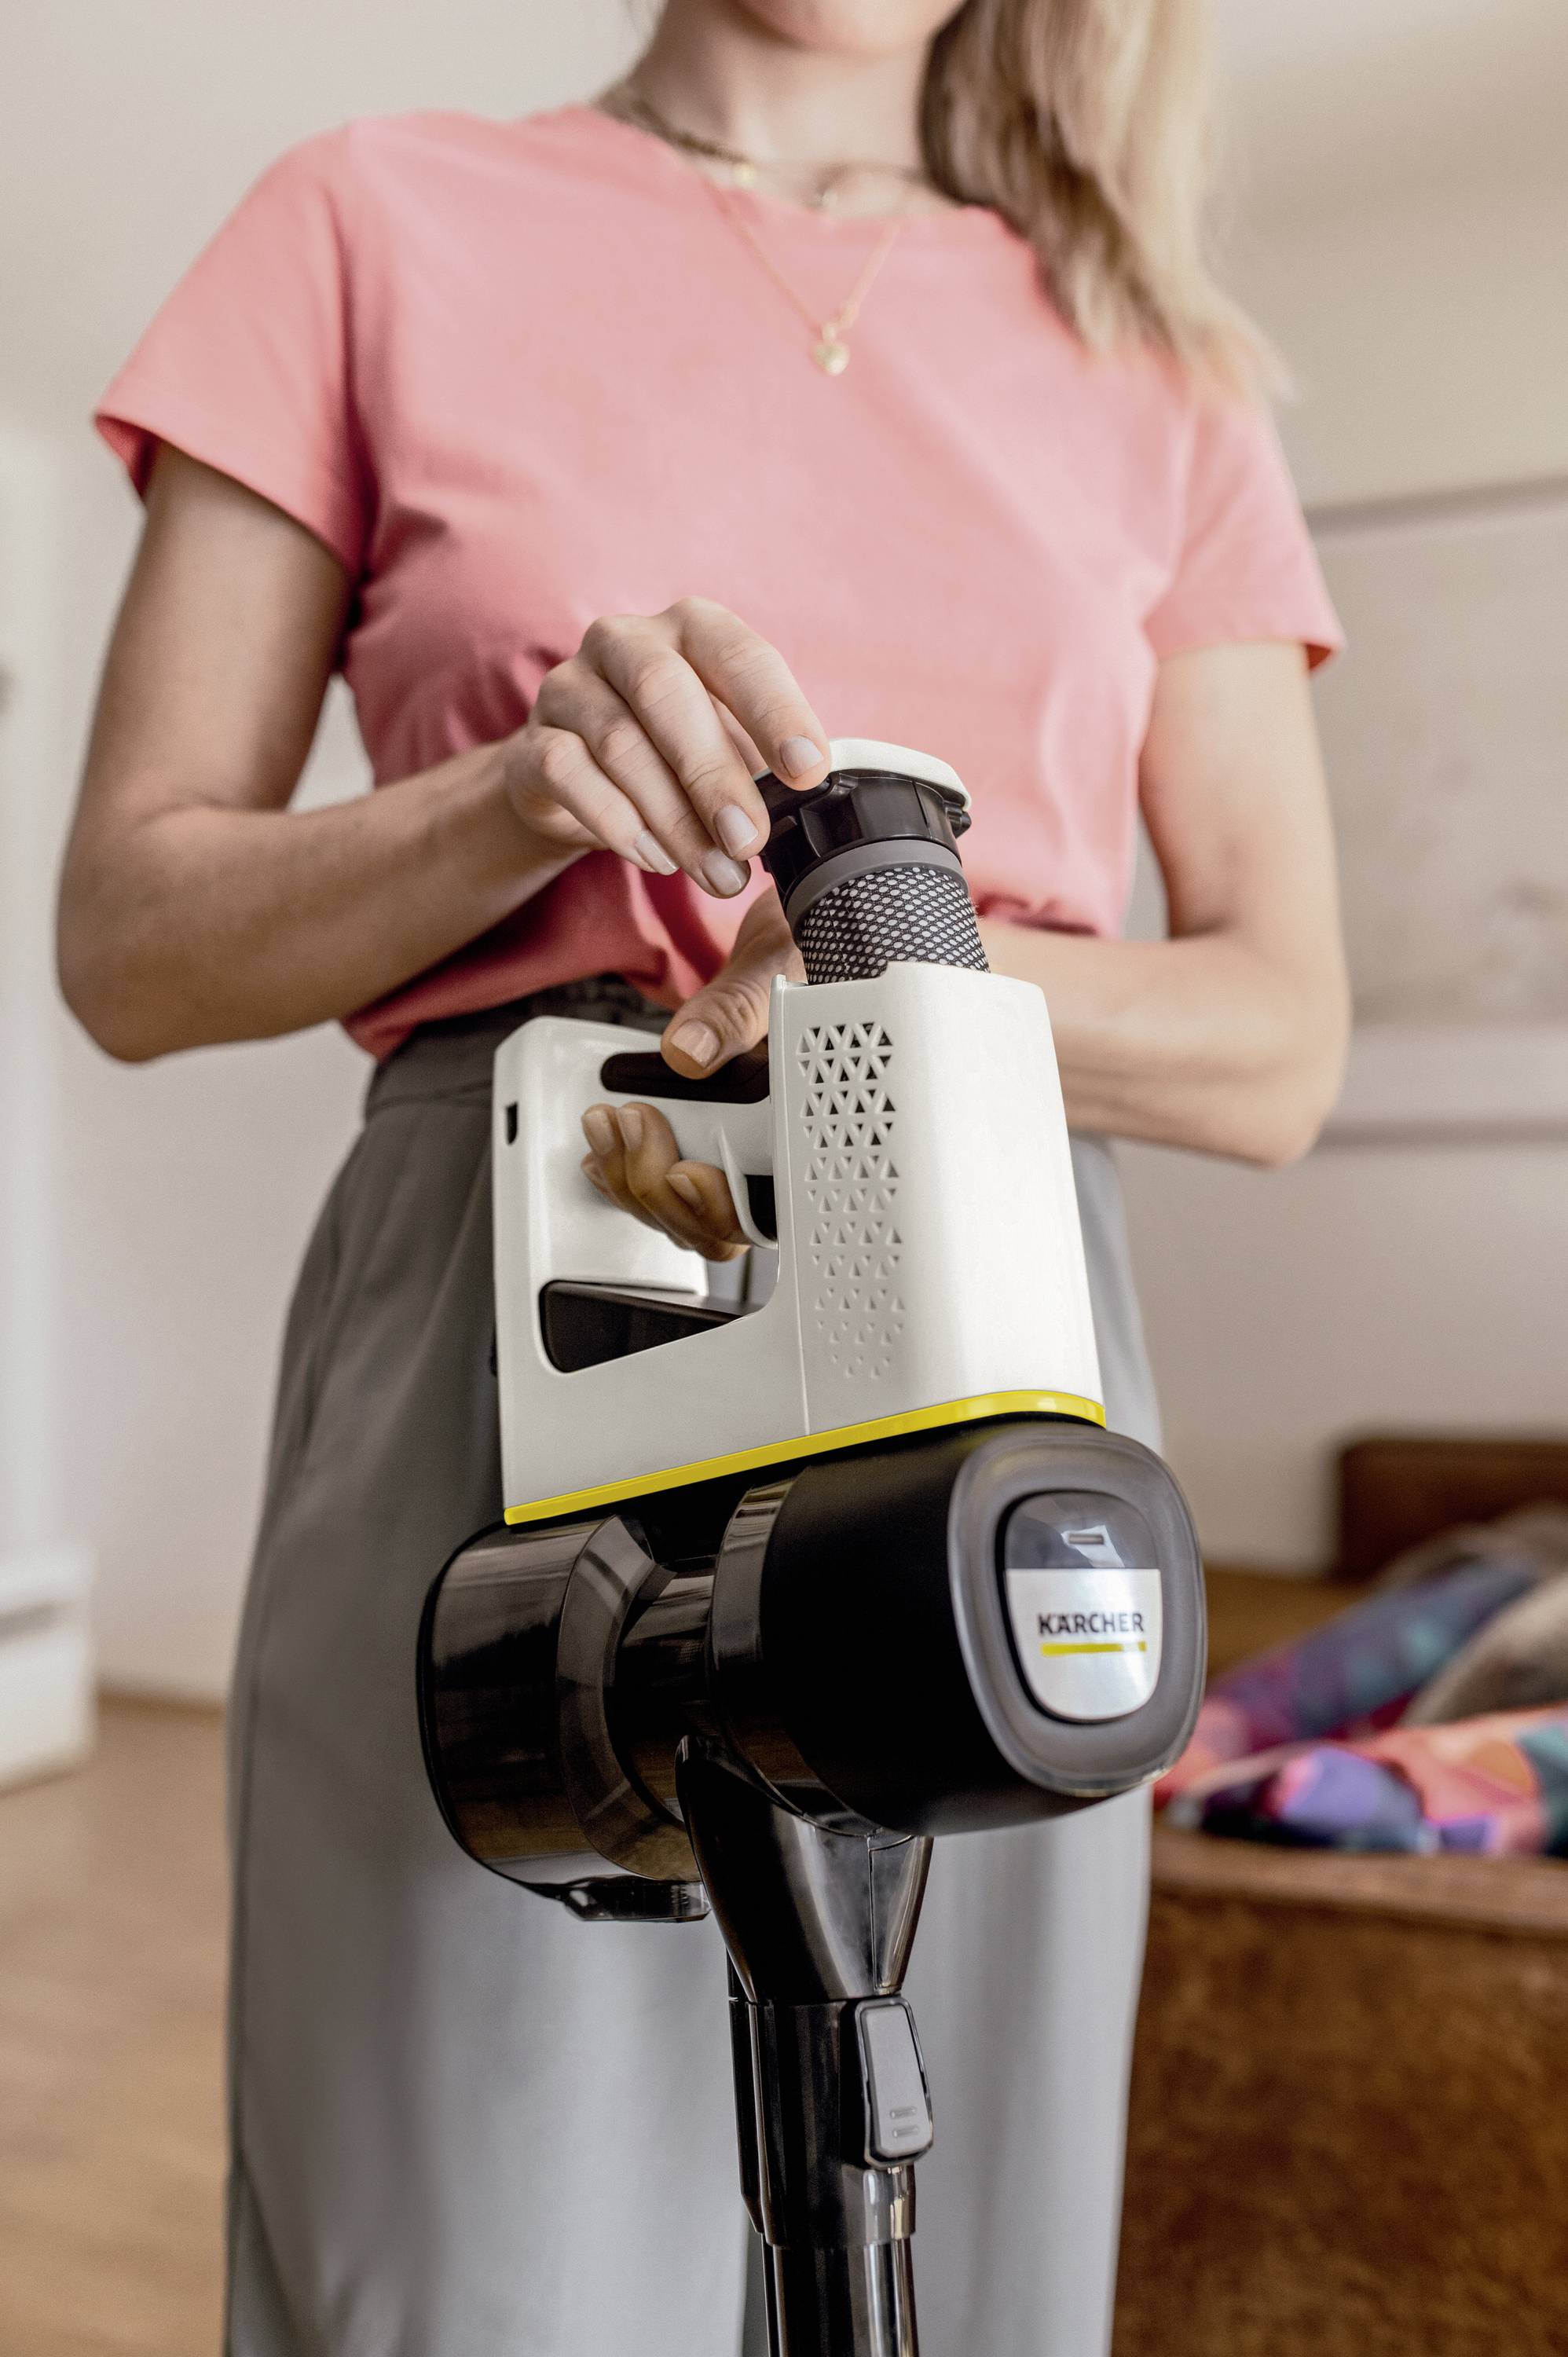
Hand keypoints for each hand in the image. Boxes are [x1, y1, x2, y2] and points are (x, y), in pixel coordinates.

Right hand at [503, 598, 829, 896]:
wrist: (575, 782)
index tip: (808, 771)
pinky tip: (655, 858)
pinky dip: (617, 822)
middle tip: (749, 841)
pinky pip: (568, 773)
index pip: (737, 655)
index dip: (776, 712)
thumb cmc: (671, 754)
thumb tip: (803, 810)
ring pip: (619, 743)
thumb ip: (761, 765)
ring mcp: (569, 686)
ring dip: (673, 818)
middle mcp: (624, 642)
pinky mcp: (531, 741)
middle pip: (665, 694)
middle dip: (714, 774)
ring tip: (715, 872)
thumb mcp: (726, 745)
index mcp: (690, 629)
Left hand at [580, 892, 801, 1259]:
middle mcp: (784, 1156)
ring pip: (687, 1216)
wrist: (791, 936)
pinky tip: (604, 1150)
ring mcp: (745, 1158)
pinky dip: (628, 1178)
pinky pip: (669, 1191)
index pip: (773, 1212)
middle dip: (659, 1186)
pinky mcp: (711, 1144)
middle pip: (718, 1227)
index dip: (721, 1209)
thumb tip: (688, 1053)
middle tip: (632, 1118)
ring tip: (607, 1121)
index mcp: (815, 1127)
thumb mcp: (775, 965)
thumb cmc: (802, 953)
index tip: (684, 1171)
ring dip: (635, 1181)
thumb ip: (737, 1008)